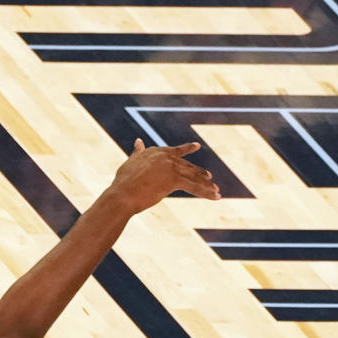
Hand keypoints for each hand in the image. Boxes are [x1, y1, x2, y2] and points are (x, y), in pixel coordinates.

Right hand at [105, 140, 221, 210]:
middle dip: (199, 172)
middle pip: (187, 165)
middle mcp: (165, 157)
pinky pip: (194, 187)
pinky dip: (206, 192)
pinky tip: (216, 197)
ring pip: (193, 176)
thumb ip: (137, 153)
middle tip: (210, 177)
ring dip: (206, 185)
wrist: (122, 195)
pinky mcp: (175, 180)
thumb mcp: (130, 164)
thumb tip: (138, 141)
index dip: (187, 149)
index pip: (175, 151)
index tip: (197, 146)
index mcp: (155, 152)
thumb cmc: (122, 183)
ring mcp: (171, 168)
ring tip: (216, 191)